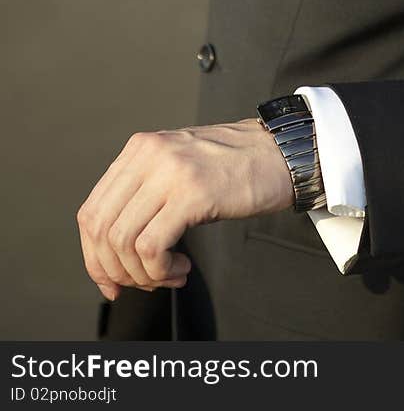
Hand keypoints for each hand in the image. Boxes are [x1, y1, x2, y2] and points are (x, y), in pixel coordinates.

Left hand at [77, 118, 292, 300]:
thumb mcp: (176, 169)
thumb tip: (110, 254)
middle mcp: (149, 154)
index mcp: (139, 149)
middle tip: (142, 284)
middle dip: (114, 270)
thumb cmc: (234, 169)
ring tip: (169, 274)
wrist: (281, 154)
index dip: (93, 257)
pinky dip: (160, 270)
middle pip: (101, 229)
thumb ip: (143, 194)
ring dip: (142, 274)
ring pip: (123, 242)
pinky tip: (182, 268)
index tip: (110, 282)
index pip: (91, 211)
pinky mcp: (193, 192)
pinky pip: (152, 246)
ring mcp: (170, 171)